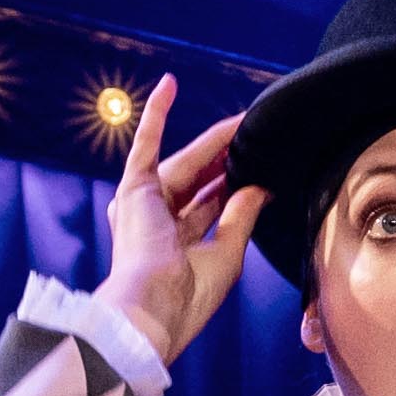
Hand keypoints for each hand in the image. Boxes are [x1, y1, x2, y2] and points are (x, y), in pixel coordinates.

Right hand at [96, 75, 266, 362]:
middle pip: (200, 181)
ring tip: (244, 118)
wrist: (152, 311)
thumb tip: (259, 186)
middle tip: (257, 134)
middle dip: (228, 159)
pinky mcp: (134, 190)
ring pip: (186, 162)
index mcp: (176, 246)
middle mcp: (156, 223)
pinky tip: (170, 84)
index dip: (235, 185)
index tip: (261, 168)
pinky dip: (157, 114)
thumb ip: (240, 218)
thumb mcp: (227, 255)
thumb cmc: (187, 298)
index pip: (210, 206)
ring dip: (214, 141)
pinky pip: (146, 144)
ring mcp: (143, 205)